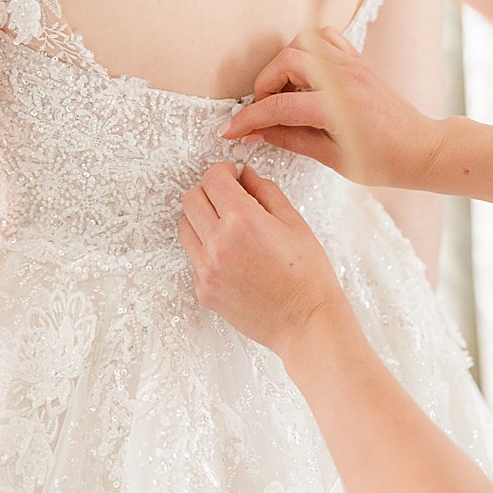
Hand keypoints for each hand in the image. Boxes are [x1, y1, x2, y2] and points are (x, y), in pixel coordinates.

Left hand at [177, 163, 347, 354]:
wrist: (305, 321)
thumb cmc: (307, 276)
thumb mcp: (294, 222)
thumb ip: (265, 192)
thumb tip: (246, 176)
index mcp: (242, 221)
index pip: (212, 179)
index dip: (223, 171)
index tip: (233, 175)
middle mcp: (218, 244)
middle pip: (190, 199)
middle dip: (208, 190)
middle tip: (228, 196)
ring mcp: (206, 269)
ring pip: (185, 227)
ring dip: (201, 218)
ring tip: (228, 225)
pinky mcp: (204, 290)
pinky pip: (193, 257)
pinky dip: (206, 247)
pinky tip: (232, 253)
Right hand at [223, 27, 445, 190]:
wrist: (422, 150)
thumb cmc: (384, 162)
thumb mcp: (333, 159)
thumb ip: (292, 139)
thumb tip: (259, 132)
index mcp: (337, 107)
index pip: (278, 106)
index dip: (248, 119)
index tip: (231, 130)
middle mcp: (344, 78)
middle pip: (286, 60)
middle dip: (264, 84)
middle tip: (263, 111)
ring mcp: (353, 65)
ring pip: (304, 42)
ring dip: (284, 64)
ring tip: (283, 93)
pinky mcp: (359, 62)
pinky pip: (327, 39)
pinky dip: (309, 51)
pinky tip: (306, 77)